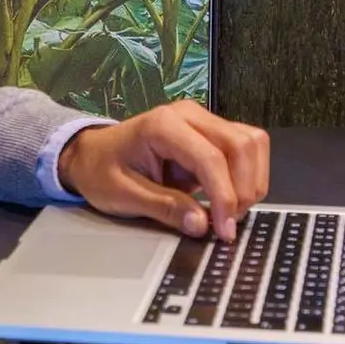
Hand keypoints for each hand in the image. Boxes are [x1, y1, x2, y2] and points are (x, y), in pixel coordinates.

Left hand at [56, 101, 270, 242]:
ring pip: (252, 143)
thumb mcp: (123, 195)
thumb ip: (164, 208)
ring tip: (229, 212)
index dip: (224, 196)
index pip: (211, 157)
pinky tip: (229, 199)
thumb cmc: (101, 171)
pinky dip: (247, 176)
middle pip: (241, 144)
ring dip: (250, 182)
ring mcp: (203, 120)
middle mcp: (189, 115)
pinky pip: (245, 149)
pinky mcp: (211, 133)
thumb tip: (201, 224)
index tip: (224, 229)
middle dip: (243, 189)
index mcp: (163, 125)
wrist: (92, 154)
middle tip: (228, 224)